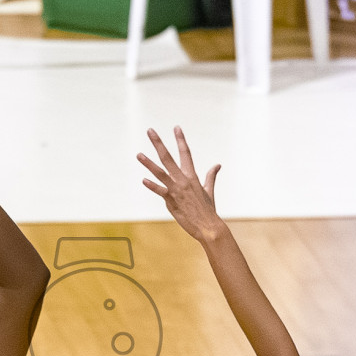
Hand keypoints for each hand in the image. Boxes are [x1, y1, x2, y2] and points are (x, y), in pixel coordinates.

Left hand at [138, 127, 225, 241]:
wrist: (209, 227)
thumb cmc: (208, 210)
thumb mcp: (209, 191)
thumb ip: (211, 176)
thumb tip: (218, 165)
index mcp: (192, 176)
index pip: (186, 153)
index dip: (181, 139)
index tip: (176, 128)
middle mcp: (183, 180)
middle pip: (168, 157)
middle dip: (158, 143)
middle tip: (150, 131)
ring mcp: (177, 190)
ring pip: (160, 173)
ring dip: (148, 163)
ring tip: (138, 155)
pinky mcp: (172, 201)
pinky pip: (160, 191)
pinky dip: (152, 186)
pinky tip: (143, 180)